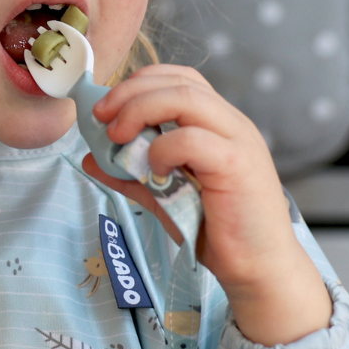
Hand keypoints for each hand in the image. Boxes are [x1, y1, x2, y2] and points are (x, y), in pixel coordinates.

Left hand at [83, 64, 331, 346]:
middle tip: (100, 117)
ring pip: (186, 97)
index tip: (105, 107)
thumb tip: (91, 159)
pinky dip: (163, 148)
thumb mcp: (163, 197)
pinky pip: (192, 139)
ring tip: (117, 136)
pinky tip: (154, 170)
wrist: (258, 270)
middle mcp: (232, 124)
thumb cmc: (215, 232)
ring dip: (140, 110)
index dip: (139, 83)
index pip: (180, 78)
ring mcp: (238, 141)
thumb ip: (130, 175)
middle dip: (130, 91)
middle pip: (179, 81)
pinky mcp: (236, 165)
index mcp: (218, 124)